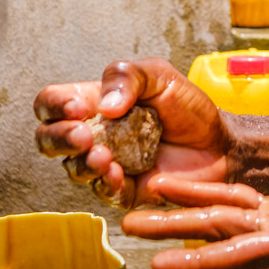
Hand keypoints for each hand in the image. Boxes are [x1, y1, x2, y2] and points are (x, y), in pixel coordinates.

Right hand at [34, 59, 230, 207]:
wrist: (220, 142)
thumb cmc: (188, 107)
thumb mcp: (159, 75)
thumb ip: (127, 77)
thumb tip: (103, 105)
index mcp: (93, 103)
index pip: (51, 103)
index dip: (54, 106)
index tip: (78, 107)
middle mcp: (93, 135)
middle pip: (48, 140)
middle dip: (58, 138)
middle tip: (84, 135)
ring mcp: (106, 165)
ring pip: (72, 169)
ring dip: (82, 162)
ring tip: (103, 156)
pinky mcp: (124, 191)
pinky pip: (102, 193)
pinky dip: (105, 183)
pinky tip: (117, 173)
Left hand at [121, 177, 268, 268]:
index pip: (243, 256)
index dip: (202, 260)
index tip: (161, 265)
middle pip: (218, 237)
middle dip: (173, 233)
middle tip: (127, 227)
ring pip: (223, 217)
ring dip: (182, 212)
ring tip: (140, 205)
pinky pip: (242, 201)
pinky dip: (211, 195)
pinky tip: (185, 188)